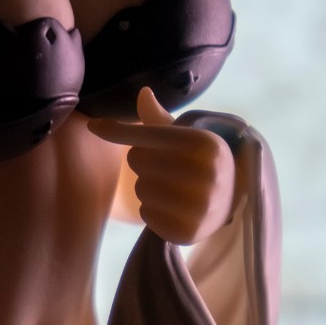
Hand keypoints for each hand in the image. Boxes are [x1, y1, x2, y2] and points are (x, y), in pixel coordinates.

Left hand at [87, 86, 235, 244]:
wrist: (232, 202)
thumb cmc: (199, 162)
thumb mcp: (186, 136)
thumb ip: (159, 118)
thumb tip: (143, 92)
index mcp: (206, 144)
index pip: (147, 134)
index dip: (117, 131)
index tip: (93, 126)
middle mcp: (208, 174)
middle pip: (139, 161)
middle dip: (142, 162)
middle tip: (160, 167)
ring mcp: (201, 206)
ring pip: (141, 189)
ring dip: (145, 187)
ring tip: (166, 187)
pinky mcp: (189, 232)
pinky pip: (146, 215)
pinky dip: (150, 211)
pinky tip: (169, 207)